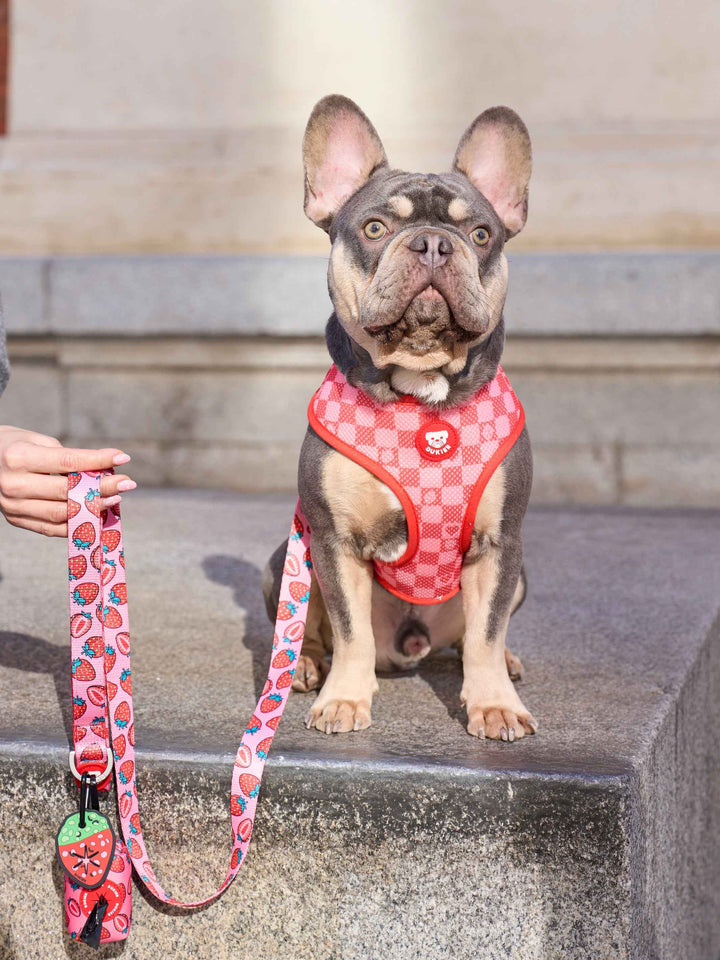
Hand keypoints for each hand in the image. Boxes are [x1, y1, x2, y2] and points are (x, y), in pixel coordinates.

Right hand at [0, 425, 136, 536]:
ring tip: (115, 498)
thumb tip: (103, 470)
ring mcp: (12, 506)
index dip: (97, 460)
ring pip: (61, 514)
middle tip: (127, 483)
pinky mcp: (15, 520)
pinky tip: (96, 514)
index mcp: (19, 458)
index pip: (67, 462)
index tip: (123, 457)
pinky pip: (51, 528)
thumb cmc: (15, 446)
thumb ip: (68, 457)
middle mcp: (13, 484)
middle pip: (67, 492)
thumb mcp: (37, 441)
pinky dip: (76, 524)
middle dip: (102, 488)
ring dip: (93, 508)